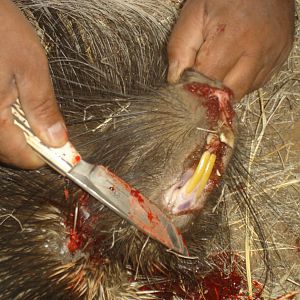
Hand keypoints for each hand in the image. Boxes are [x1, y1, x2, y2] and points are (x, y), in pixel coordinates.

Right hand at [0, 0, 67, 168]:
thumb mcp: (30, 68)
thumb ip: (44, 108)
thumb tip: (58, 139)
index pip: (24, 158)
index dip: (48, 155)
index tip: (64, 150)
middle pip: (10, 151)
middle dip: (35, 143)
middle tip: (51, 126)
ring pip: (1, 140)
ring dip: (22, 133)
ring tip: (31, 109)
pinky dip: (9, 122)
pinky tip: (16, 103)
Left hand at [167, 0, 294, 100]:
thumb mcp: (194, 14)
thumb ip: (180, 48)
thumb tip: (175, 79)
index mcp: (231, 38)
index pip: (207, 80)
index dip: (193, 87)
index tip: (185, 86)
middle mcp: (256, 51)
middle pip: (228, 92)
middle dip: (210, 92)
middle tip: (201, 82)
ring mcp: (272, 55)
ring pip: (243, 91)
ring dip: (226, 89)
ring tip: (218, 70)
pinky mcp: (280, 57)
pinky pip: (257, 83)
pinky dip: (242, 81)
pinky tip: (235, 66)